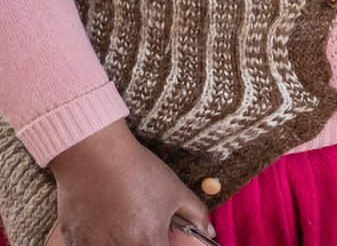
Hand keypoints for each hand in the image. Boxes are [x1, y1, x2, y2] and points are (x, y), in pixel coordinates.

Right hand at [48, 121, 211, 245]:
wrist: (95, 156)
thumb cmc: (138, 171)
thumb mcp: (176, 190)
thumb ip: (196, 214)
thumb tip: (208, 230)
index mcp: (147, 242)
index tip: (164, 238)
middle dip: (143, 242)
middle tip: (143, 230)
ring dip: (120, 241)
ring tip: (123, 224)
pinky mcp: (72, 240)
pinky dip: (99, 240)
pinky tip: (103, 225)